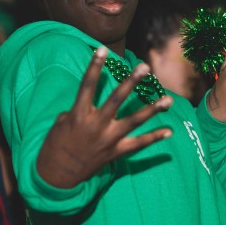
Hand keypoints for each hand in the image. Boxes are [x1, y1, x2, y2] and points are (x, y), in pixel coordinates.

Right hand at [36, 47, 172, 187]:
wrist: (57, 175)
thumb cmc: (56, 145)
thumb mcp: (61, 123)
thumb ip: (79, 110)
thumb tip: (92, 105)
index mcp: (79, 114)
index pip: (87, 85)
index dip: (94, 66)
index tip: (102, 49)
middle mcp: (96, 125)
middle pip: (116, 100)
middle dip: (131, 82)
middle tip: (144, 67)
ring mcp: (108, 140)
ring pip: (134, 122)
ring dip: (152, 110)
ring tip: (168, 99)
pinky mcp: (115, 153)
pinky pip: (138, 145)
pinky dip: (154, 138)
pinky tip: (169, 131)